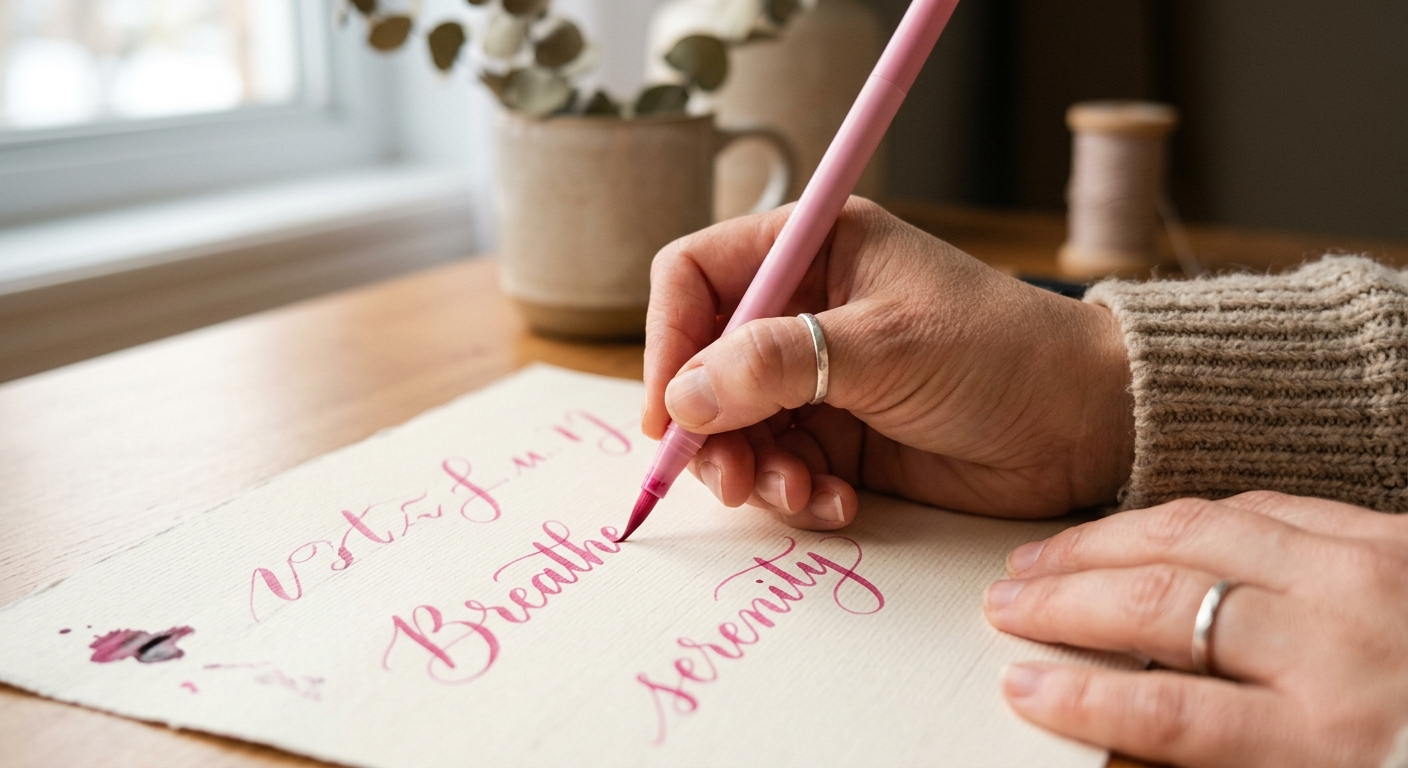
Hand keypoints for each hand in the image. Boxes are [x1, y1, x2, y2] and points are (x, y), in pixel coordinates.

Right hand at [642, 198, 1134, 528]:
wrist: (1085, 425)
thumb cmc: (1001, 354)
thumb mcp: (884, 347)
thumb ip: (776, 364)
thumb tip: (684, 395)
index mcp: (812, 249)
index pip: (696, 277)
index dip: (669, 340)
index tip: (669, 411)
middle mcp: (804, 309)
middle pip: (703, 364)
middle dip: (708, 427)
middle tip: (727, 478)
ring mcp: (819, 377)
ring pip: (735, 427)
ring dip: (752, 471)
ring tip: (795, 495)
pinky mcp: (840, 438)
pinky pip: (780, 467)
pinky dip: (794, 494)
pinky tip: (835, 506)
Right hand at [985, 491, 1407, 766]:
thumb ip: (1238, 759)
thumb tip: (1135, 732)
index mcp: (1332, 740)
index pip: (1165, 712)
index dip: (1078, 698)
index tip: (1019, 686)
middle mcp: (1342, 645)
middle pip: (1165, 607)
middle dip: (1066, 604)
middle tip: (1004, 605)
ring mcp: (1369, 572)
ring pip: (1198, 532)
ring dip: (1105, 543)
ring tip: (1043, 556)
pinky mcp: (1394, 530)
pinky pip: (1265, 504)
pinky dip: (1189, 515)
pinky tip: (1145, 526)